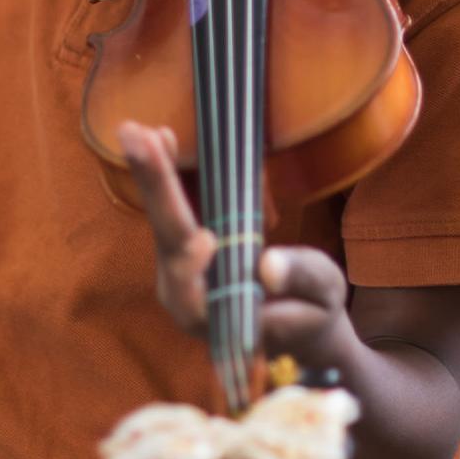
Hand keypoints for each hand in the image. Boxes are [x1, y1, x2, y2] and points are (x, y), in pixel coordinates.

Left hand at [117, 121, 356, 369]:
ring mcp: (177, 272)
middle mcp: (183, 295)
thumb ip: (300, 280)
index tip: (206, 241)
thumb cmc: (311, 313)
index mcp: (216, 316)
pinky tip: (159, 138)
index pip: (193, 287)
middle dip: (155, 188)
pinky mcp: (181, 252)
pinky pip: (167, 211)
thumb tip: (269, 267)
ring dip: (153, 175)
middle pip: (167, 238)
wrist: (295, 325)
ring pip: (161, 220)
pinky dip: (162, 176)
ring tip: (141, 133)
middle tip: (137, 138)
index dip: (191, 264)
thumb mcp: (323, 295)